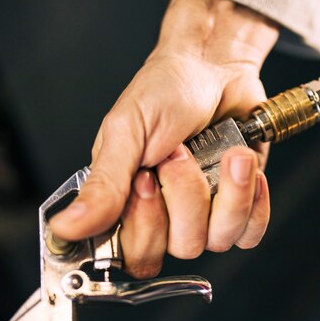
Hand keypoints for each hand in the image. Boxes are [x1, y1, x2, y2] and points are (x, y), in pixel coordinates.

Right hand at [50, 0, 276, 277]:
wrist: (216, 67)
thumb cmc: (166, 90)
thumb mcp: (126, 132)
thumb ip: (103, 185)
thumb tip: (65, 226)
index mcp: (126, 201)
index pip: (135, 253)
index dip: (147, 224)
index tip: (147, 179)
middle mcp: (165, 213)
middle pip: (181, 247)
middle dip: (187, 196)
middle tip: (181, 154)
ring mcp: (204, 212)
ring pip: (218, 240)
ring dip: (226, 192)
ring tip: (224, 152)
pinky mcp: (239, 205)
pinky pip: (250, 232)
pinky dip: (253, 201)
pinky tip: (242, 166)